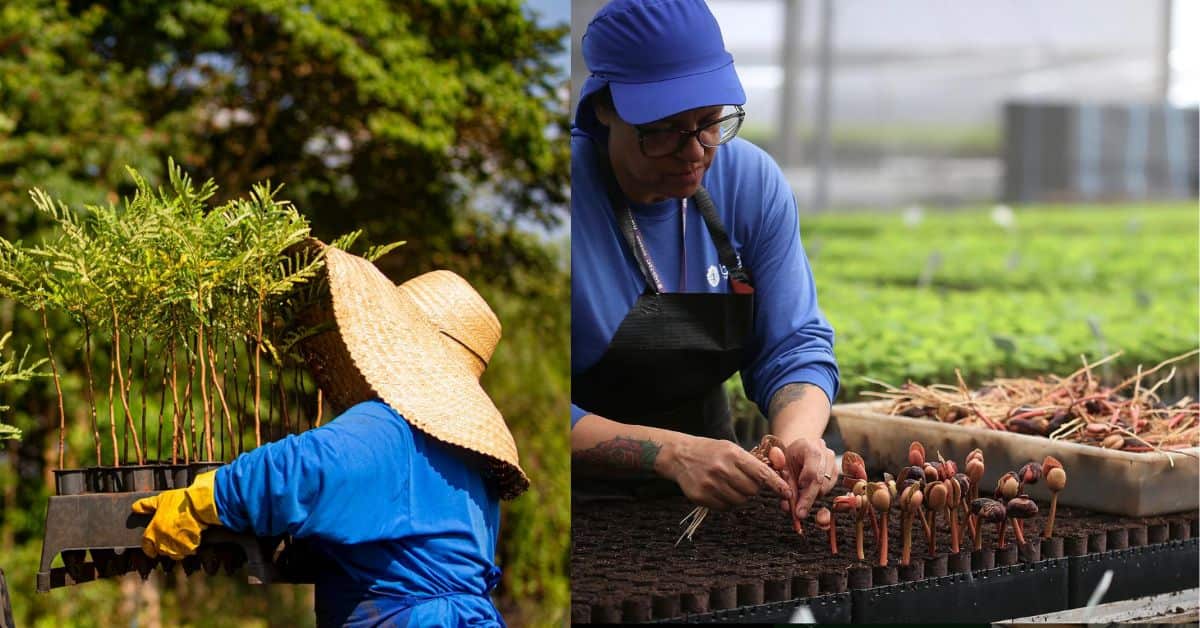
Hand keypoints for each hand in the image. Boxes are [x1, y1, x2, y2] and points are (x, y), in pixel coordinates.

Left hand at [130, 470, 221, 559]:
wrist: (199, 506)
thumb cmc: (179, 502)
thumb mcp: (160, 500)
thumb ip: (146, 505)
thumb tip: (134, 508)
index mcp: (152, 533)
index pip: (146, 547)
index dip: (149, 547)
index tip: (152, 548)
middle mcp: (162, 543)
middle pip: (161, 550)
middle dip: (165, 545)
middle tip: (172, 536)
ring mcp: (176, 547)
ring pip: (175, 554)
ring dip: (177, 549)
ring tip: (183, 538)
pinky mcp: (190, 548)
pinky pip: (188, 551)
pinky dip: (190, 547)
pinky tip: (193, 538)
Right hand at [661, 436, 791, 509]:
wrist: (681, 455)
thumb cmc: (712, 451)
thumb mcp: (731, 448)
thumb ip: (752, 462)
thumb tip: (777, 477)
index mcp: (732, 454)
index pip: (761, 473)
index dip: (776, 484)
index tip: (787, 492)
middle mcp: (721, 469)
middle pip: (751, 490)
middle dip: (753, 488)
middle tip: (744, 481)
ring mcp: (710, 484)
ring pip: (739, 501)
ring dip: (740, 496)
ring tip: (730, 485)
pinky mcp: (701, 496)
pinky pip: (725, 507)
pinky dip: (727, 502)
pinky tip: (720, 491)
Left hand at [772, 437, 836, 525]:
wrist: (797, 448)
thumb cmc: (787, 458)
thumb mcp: (780, 467)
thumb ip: (783, 484)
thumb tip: (787, 506)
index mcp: (808, 446)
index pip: (812, 472)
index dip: (805, 489)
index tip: (797, 502)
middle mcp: (824, 451)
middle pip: (820, 481)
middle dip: (808, 499)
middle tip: (798, 513)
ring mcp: (832, 460)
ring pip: (825, 486)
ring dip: (812, 495)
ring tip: (799, 494)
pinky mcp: (835, 469)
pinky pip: (829, 488)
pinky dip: (817, 493)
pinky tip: (807, 489)